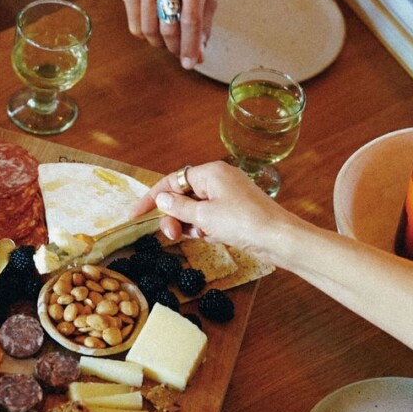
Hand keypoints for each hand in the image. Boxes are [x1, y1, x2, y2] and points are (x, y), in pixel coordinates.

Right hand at [117, 0, 215, 68]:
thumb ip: (204, 20)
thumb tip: (200, 55)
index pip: (191, 18)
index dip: (190, 45)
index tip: (190, 64)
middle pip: (169, 26)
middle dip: (175, 47)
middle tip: (179, 53)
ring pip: (150, 29)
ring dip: (160, 44)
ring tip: (167, 42)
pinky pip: (135, 25)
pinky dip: (145, 36)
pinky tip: (153, 30)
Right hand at [131, 160, 289, 262]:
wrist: (278, 238)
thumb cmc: (243, 222)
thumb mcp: (204, 216)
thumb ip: (178, 207)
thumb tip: (161, 199)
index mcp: (209, 172)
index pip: (172, 181)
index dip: (151, 198)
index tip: (134, 216)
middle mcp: (218, 180)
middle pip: (182, 196)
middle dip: (173, 216)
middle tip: (172, 235)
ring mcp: (228, 196)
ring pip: (195, 210)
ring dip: (190, 225)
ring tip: (197, 237)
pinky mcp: (235, 212)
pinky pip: (209, 218)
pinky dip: (205, 229)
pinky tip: (212, 238)